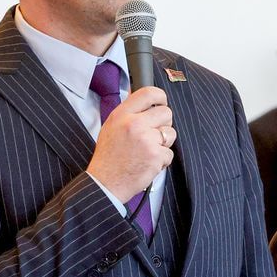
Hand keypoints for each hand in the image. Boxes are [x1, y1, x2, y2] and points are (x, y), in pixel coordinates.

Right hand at [87, 86, 177, 201]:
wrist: (105, 183)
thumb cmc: (109, 157)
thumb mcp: (111, 127)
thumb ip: (129, 114)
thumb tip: (146, 101)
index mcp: (122, 115)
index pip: (148, 93)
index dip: (160, 96)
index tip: (162, 101)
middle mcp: (134, 124)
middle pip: (166, 112)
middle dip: (164, 124)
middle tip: (154, 134)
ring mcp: (146, 140)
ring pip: (171, 133)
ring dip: (164, 143)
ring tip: (148, 151)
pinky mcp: (155, 155)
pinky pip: (169, 153)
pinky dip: (162, 160)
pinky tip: (147, 163)